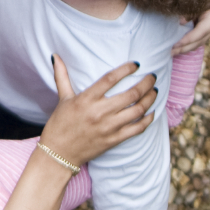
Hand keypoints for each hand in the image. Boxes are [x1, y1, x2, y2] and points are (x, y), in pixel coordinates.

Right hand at [40, 54, 156, 167]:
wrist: (58, 153)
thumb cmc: (59, 124)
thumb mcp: (62, 98)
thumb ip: (61, 76)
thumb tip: (55, 56)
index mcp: (86, 99)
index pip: (110, 79)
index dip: (126, 69)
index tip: (136, 65)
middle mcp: (99, 112)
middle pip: (131, 94)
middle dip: (146, 83)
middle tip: (152, 77)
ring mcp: (108, 127)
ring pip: (138, 110)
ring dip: (150, 99)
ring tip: (154, 91)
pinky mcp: (114, 140)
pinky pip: (138, 128)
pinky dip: (148, 119)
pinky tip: (151, 112)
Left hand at [171, 0, 209, 55]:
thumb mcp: (201, 2)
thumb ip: (191, 12)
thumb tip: (181, 22)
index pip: (198, 34)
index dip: (186, 40)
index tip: (175, 45)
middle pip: (197, 42)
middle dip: (182, 49)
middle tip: (168, 53)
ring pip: (197, 44)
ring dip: (184, 49)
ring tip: (171, 53)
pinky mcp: (207, 31)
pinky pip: (197, 41)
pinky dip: (187, 45)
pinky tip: (178, 47)